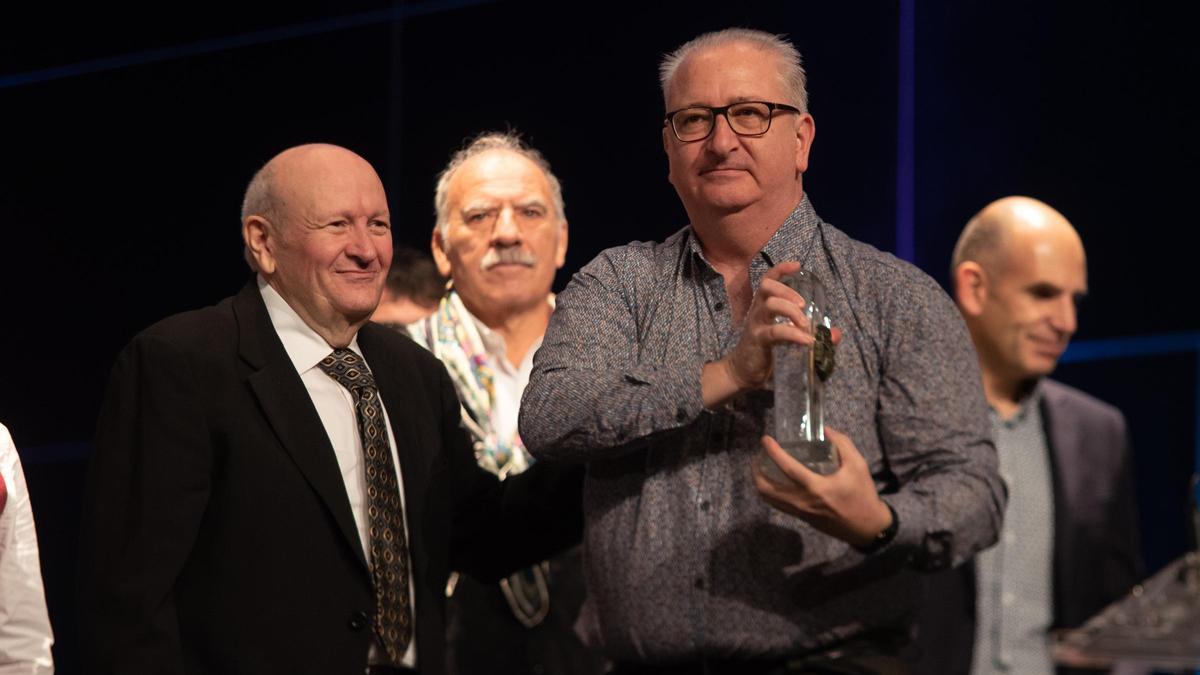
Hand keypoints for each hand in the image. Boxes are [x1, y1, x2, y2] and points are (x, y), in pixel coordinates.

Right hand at [702, 262, 840, 406]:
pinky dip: (793, 334)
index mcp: (763, 307)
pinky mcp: (757, 340)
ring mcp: (756, 324)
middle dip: (787, 290)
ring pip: (770, 304)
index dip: (780, 270)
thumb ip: (812, 334)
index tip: (797, 265)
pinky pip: (775, 331)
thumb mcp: (789, 341)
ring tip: (804, 324)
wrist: (742, 374)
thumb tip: (835, 333)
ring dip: (791, 310)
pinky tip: (806, 341)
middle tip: (804, 305)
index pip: (768, 281)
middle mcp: (757, 311)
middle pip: (767, 287)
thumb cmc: (765, 354)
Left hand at [752, 426, 891, 547]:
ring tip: (760, 468)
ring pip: (769, 500)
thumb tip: (825, 429)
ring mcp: (800, 512)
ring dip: (760, 483)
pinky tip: (774, 481)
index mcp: (816, 487)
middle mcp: (803, 501)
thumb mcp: (858, 465)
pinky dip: (770, 493)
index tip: (765, 439)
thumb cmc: (863, 494)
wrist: (867, 527)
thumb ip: (842, 444)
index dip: (773, 452)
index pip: (787, 468)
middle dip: (756, 472)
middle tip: (758, 456)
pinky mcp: (801, 518)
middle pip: (767, 489)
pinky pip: (778, 505)